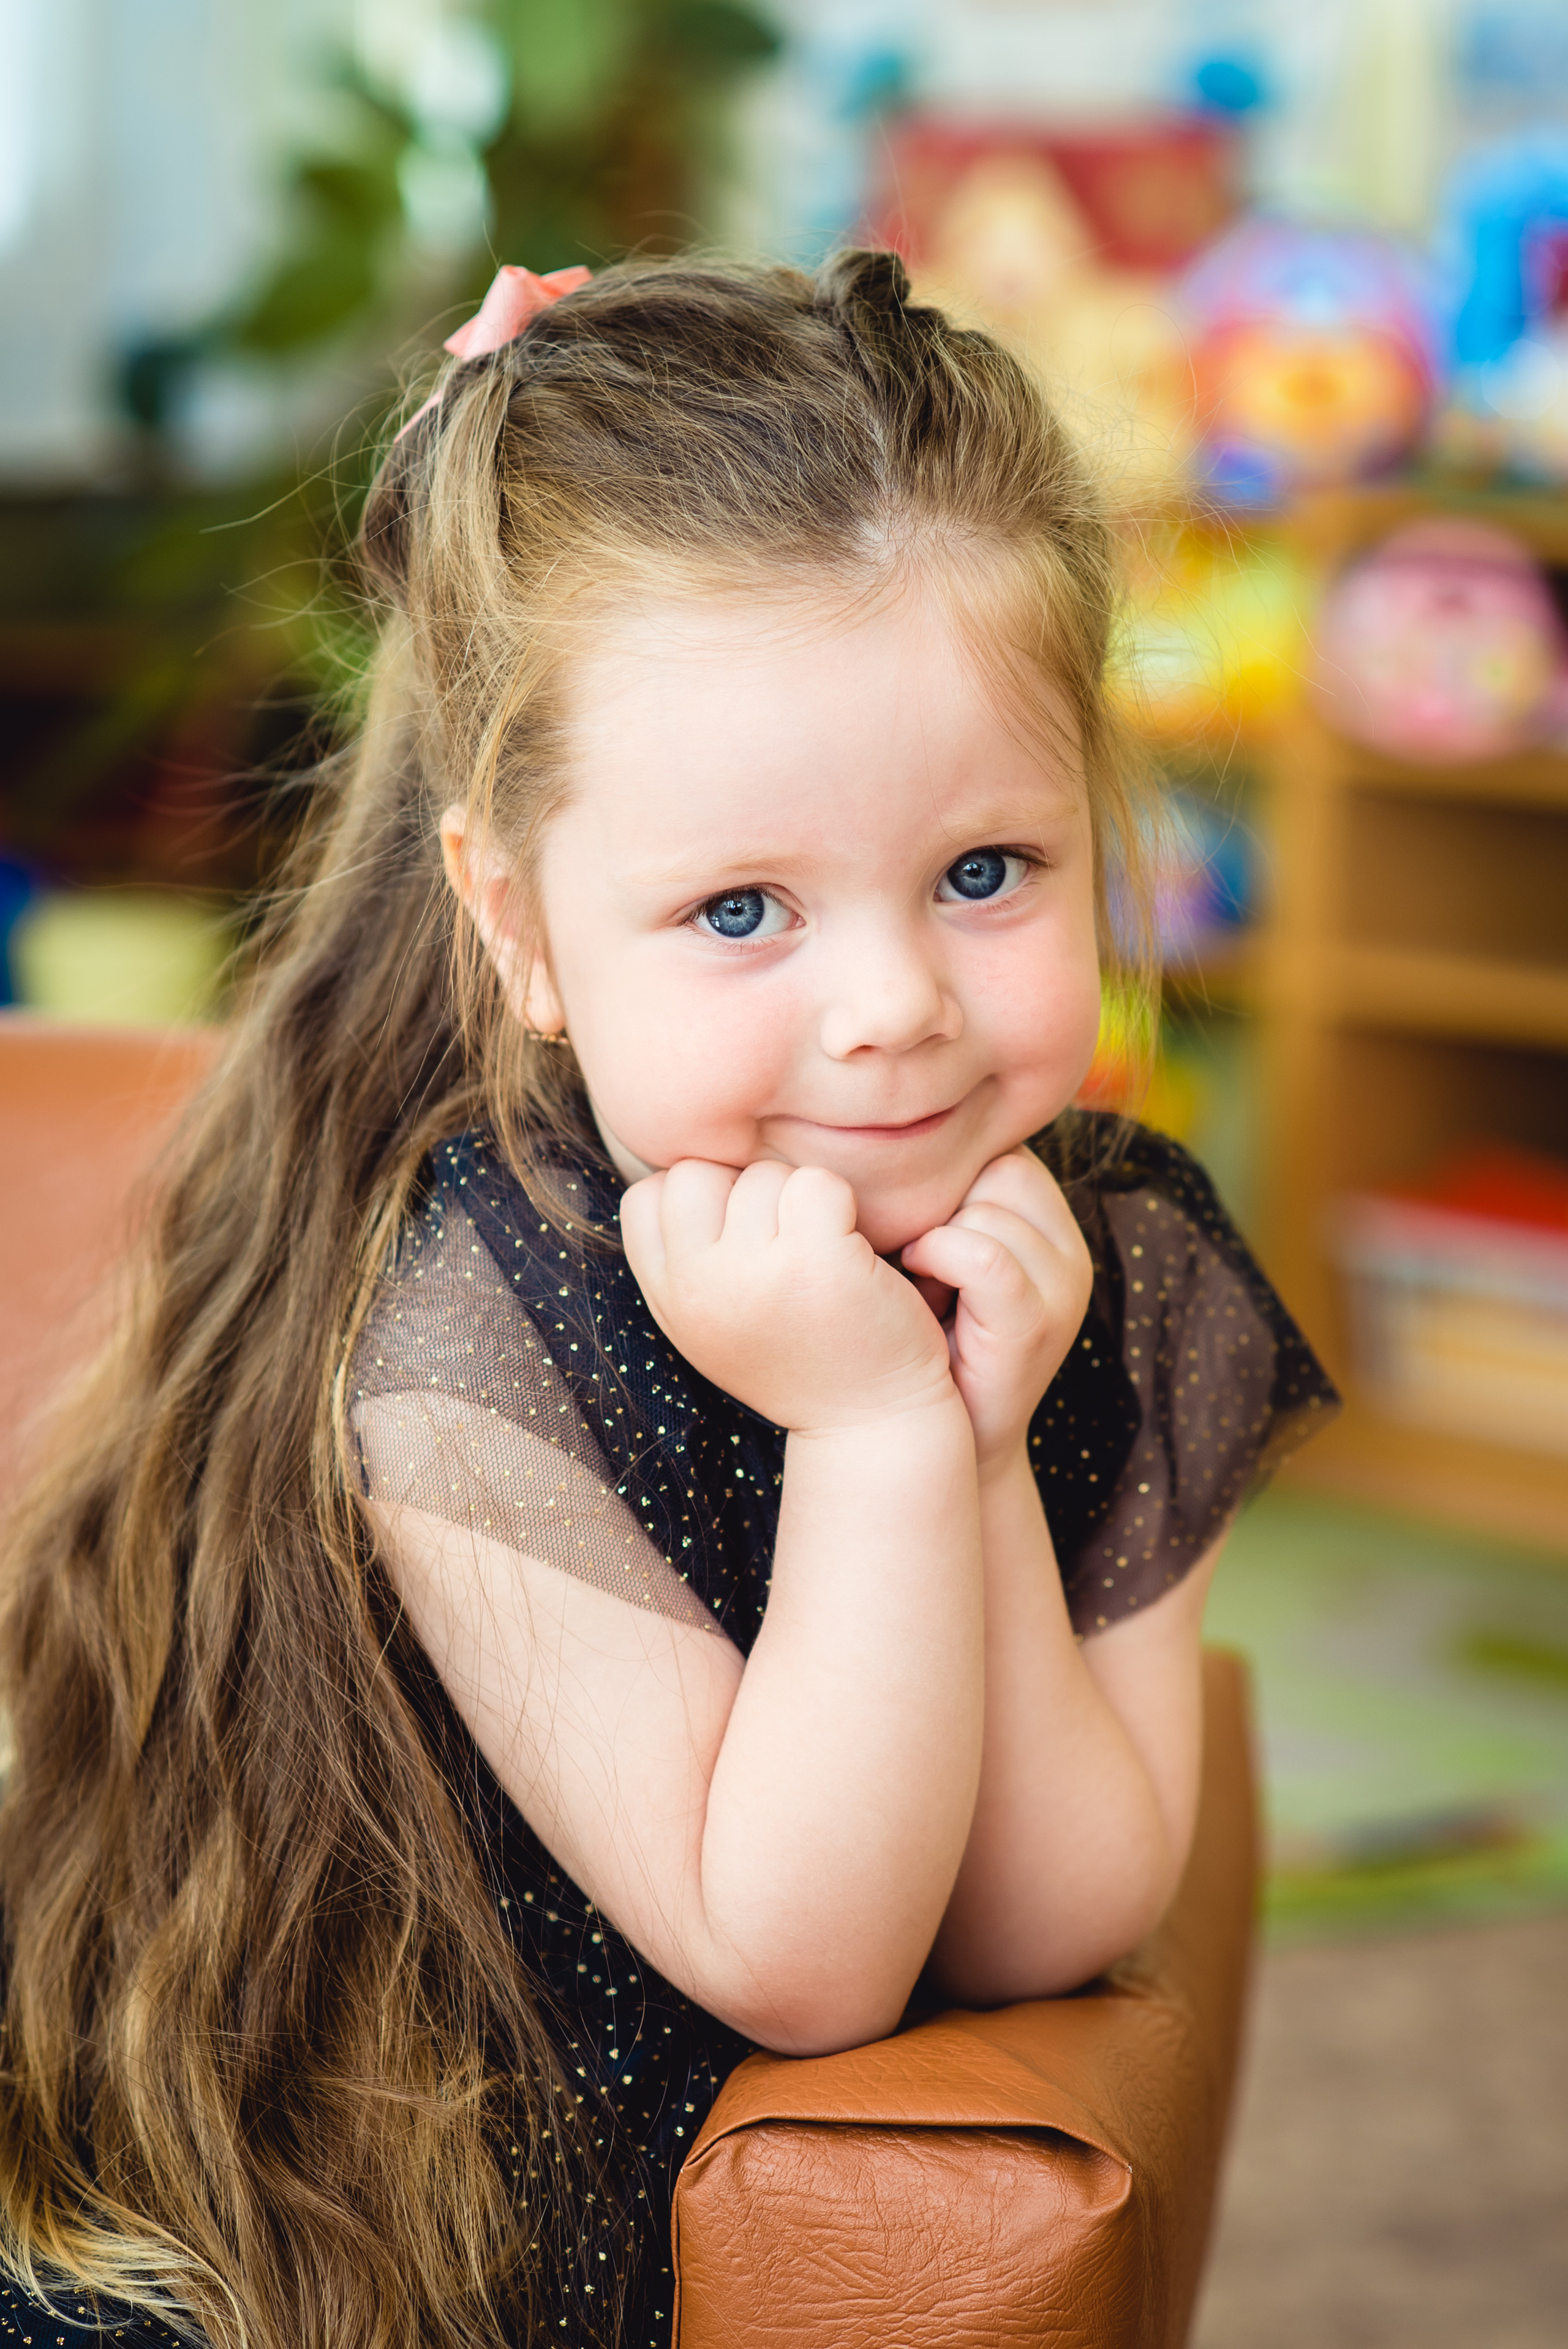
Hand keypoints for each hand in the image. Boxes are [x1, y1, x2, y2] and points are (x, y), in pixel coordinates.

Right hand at [621, 1159, 956, 1435]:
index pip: (645, 1197)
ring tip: (820, 1256)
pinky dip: (842, 1203)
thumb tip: (676, 1171)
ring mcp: (754, 1274)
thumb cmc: (801, 1357)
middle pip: (698, 1172)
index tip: (740, 1240)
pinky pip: (816, 1183)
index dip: (697, 1201)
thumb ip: (685, 1258)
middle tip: (785, 1245)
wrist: (873, 1423)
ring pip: (763, 1175)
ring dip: (798, 1200)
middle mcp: (698, 1287)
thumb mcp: (716, 1318)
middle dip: (744, 1193)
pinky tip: (852, 1250)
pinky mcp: (816, 1262)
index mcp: (670, 1299)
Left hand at [898, 1150, 1092, 1474]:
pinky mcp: (1038, 1322)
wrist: (939, 1437)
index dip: (950, 1178)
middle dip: (947, 1205)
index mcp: (1051, 1224)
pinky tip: (920, 1284)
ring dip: (936, 1237)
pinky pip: (985, 1254)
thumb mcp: (938, 1251)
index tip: (916, 1224)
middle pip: (1003, 1168)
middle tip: (914, 1257)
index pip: (1004, 1150)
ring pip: (991, 1207)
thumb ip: (944, 1194)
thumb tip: (890, 1123)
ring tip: (918, 1281)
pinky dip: (941, 1259)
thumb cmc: (919, 1331)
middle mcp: (1072, 1249)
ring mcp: (1064, 1286)